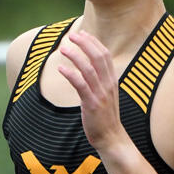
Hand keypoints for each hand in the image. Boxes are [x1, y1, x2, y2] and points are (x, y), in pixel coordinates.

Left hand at [58, 30, 127, 152]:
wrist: (112, 139)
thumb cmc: (106, 119)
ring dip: (75, 56)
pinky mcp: (92, 104)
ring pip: (88, 68)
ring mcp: (101, 94)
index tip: (82, 34)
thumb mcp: (107, 97)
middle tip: (71, 35)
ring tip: (63, 48)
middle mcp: (108, 85)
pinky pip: (80, 85)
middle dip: (84, 43)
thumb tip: (90, 72)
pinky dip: (70, 74)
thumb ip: (101, 83)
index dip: (93, 42)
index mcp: (112, 82)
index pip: (105, 55)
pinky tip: (61, 69)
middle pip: (98, 56)